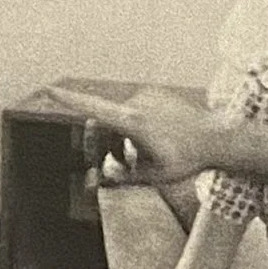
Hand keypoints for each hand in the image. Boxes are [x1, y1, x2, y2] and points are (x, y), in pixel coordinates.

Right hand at [47, 84, 224, 185]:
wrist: (218, 136)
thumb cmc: (187, 158)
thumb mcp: (153, 176)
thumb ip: (122, 178)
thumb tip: (101, 178)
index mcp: (132, 121)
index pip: (93, 109)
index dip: (68, 100)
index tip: (49, 90)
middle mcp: (137, 103)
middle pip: (106, 123)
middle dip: (107, 144)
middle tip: (122, 163)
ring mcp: (147, 95)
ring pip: (121, 118)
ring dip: (124, 137)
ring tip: (145, 154)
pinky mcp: (156, 93)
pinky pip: (135, 110)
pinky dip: (137, 126)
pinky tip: (156, 140)